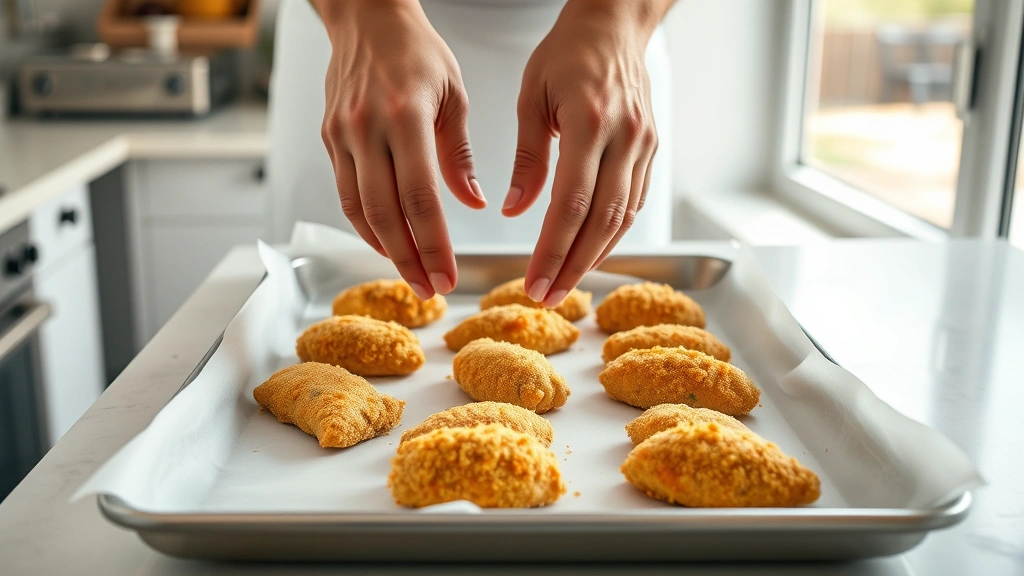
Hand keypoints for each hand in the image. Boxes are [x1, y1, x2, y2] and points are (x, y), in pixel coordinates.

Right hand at [313, 0, 485, 299]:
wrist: (367, 18)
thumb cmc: (416, 51)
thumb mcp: (453, 95)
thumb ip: (459, 154)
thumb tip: (474, 202)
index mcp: (405, 114)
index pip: (420, 196)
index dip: (433, 243)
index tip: (447, 274)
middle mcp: (367, 127)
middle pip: (385, 213)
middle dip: (409, 259)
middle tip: (429, 288)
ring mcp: (342, 134)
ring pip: (360, 210)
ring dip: (386, 249)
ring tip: (411, 274)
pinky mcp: (330, 138)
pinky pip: (346, 193)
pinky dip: (365, 225)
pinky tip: (386, 243)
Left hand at [504, 0, 671, 307]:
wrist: (615, 25)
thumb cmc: (568, 54)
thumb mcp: (532, 97)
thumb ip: (527, 157)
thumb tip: (516, 209)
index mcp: (590, 122)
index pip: (571, 203)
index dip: (552, 250)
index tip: (533, 281)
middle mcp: (625, 137)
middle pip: (601, 220)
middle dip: (573, 266)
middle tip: (548, 296)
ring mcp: (643, 145)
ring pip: (623, 217)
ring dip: (594, 257)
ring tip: (566, 284)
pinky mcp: (651, 150)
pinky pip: (634, 202)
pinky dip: (613, 233)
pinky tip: (590, 252)